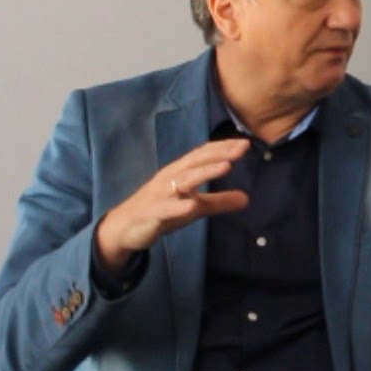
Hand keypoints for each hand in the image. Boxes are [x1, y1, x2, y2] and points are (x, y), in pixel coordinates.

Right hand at [95, 138, 249, 269]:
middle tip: (242, 148)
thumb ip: (219, 202)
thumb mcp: (195, 207)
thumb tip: (246, 199)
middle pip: (197, 161)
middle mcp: (170, 178)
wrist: (124, 228)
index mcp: (180, 172)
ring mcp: (160, 194)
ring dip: (205, 172)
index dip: (223, 148)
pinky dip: (178, 206)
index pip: (203, 155)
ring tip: (226, 166)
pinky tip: (192, 206)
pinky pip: (166, 209)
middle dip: (219, 154)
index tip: (246, 143)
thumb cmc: (163, 210)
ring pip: (183, 180)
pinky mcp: (151, 213)